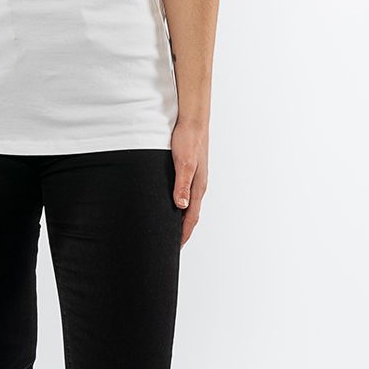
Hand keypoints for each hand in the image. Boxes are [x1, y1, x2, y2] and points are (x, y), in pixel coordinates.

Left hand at [171, 117, 207, 247]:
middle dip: (182, 230)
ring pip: (188, 205)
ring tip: (170, 229)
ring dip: (181, 219)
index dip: (183, 234)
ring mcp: (195, 178)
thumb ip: (182, 184)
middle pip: (190, 214)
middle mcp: (198, 185)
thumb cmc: (188, 139)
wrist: (193, 120)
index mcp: (197, 187)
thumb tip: (180, 206)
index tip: (175, 248)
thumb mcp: (184, 163)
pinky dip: (179, 205)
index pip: (190, 218)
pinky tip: (171, 204)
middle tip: (171, 245)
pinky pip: (185, 194)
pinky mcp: (190, 171)